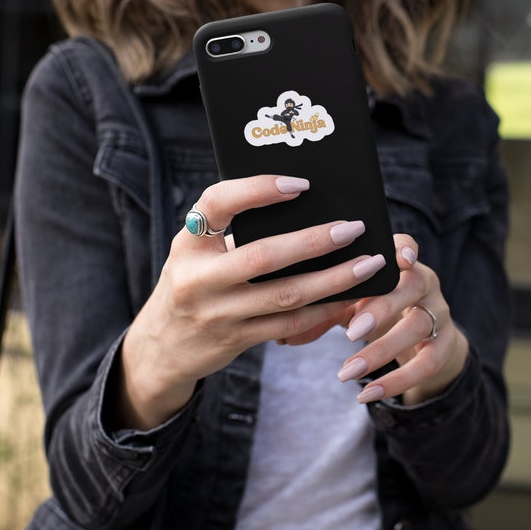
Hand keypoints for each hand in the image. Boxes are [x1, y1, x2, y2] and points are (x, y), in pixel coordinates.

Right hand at [115, 175, 384, 429]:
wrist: (162, 346)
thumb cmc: (193, 280)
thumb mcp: (195, 250)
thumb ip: (233, 228)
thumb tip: (303, 200)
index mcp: (188, 242)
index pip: (218, 203)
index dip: (258, 189)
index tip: (301, 183)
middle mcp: (198, 278)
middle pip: (263, 256)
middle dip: (314, 241)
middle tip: (353, 227)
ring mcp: (217, 314)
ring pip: (285, 295)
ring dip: (333, 280)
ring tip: (368, 264)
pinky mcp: (236, 340)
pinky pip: (289, 325)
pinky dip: (323, 309)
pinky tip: (350, 297)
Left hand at [336, 236, 469, 405]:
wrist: (422, 342)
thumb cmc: (377, 312)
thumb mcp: (353, 304)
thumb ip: (326, 310)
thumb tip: (284, 335)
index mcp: (401, 265)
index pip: (406, 245)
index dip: (404, 248)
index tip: (398, 258)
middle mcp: (425, 284)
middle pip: (413, 285)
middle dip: (383, 306)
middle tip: (351, 331)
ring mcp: (440, 313)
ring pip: (419, 326)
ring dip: (381, 350)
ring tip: (347, 372)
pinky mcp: (446, 345)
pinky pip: (427, 363)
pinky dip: (397, 381)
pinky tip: (366, 394)